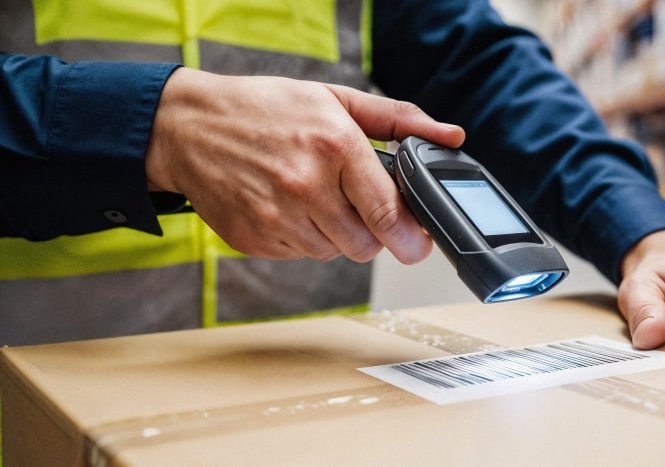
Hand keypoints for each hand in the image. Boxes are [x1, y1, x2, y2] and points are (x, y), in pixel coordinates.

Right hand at [145, 68, 464, 263]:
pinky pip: (299, 255)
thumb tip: (451, 136)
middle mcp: (306, 187)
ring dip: (334, 234)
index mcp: (335, 147)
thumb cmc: (267, 109)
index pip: (388, 214)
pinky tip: (286, 206)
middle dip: (370, 232)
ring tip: (313, 196)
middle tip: (354, 205)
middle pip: (365, 246)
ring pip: (333, 253)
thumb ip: (400, 120)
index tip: (418, 243)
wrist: (188, 126)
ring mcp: (276, 218)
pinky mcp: (254, 240)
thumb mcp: (337, 100)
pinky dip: (302, 238)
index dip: (410, 236)